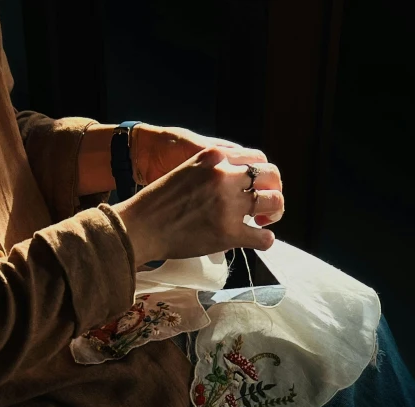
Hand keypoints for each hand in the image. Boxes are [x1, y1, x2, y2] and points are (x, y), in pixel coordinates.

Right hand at [114, 147, 283, 267]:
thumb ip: (212, 171)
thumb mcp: (187, 170)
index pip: (257, 158)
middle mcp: (224, 176)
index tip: (257, 187)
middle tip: (266, 206)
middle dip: (273, 190)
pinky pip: (263, 236)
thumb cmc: (158, 202)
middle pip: (271, 176)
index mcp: (214, 157)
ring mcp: (228, 204)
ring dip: (273, 212)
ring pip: (273, 202)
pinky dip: (265, 239)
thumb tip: (235, 183)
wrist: (141, 226)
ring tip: (264, 222)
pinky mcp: (228, 232)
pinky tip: (259, 240)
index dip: (262, 174)